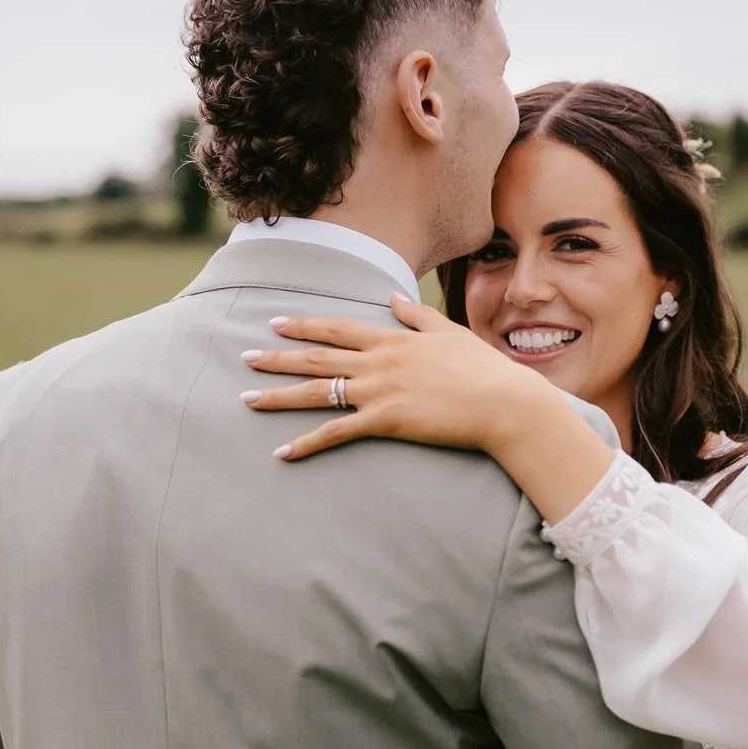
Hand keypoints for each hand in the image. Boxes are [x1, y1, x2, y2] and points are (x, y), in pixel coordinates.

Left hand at [242, 295, 555, 461]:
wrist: (502, 401)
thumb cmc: (482, 368)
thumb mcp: (448, 331)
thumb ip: (416, 314)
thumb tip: (392, 296)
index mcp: (392, 339)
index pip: (337, 329)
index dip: (304, 325)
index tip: (276, 323)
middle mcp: (378, 362)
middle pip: (316, 358)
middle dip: (277, 357)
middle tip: (245, 357)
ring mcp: (378, 391)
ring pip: (317, 392)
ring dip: (278, 395)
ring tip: (246, 399)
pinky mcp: (384, 421)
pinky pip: (336, 433)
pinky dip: (306, 443)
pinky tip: (282, 452)